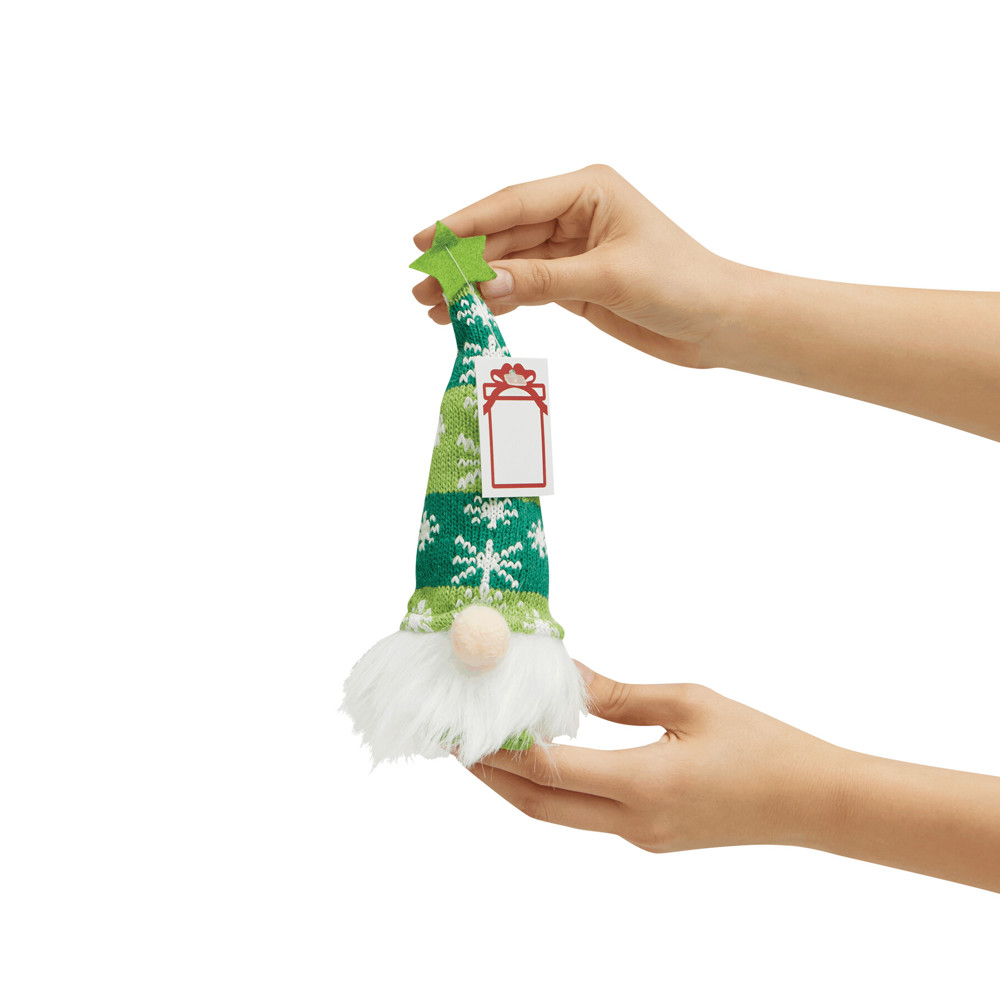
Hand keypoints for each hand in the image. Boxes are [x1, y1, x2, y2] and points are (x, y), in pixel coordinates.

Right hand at [412, 164, 745, 369]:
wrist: (718, 323)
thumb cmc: (681, 284)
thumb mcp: (608, 278)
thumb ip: (542, 280)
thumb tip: (482, 285)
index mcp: (587, 189)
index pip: (514, 204)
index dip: (466, 223)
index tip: (426, 241)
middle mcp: (575, 212)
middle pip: (504, 235)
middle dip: (463, 262)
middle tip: (422, 287)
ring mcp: (572, 249)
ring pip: (509, 263)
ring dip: (474, 284)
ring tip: (433, 308)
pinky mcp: (574, 282)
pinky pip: (524, 287)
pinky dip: (497, 300)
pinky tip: (469, 313)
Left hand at [468, 665, 840, 852]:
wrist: (811, 801)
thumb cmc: (760, 742)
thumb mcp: (688, 703)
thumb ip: (618, 695)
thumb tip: (564, 675)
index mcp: (645, 784)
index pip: (550, 769)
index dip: (501, 749)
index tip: (465, 726)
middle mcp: (635, 821)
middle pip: (540, 804)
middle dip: (491, 775)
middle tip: (454, 743)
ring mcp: (642, 837)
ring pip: (558, 815)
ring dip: (517, 785)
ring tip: (484, 751)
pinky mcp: (651, 837)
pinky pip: (586, 815)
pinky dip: (554, 789)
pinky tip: (543, 761)